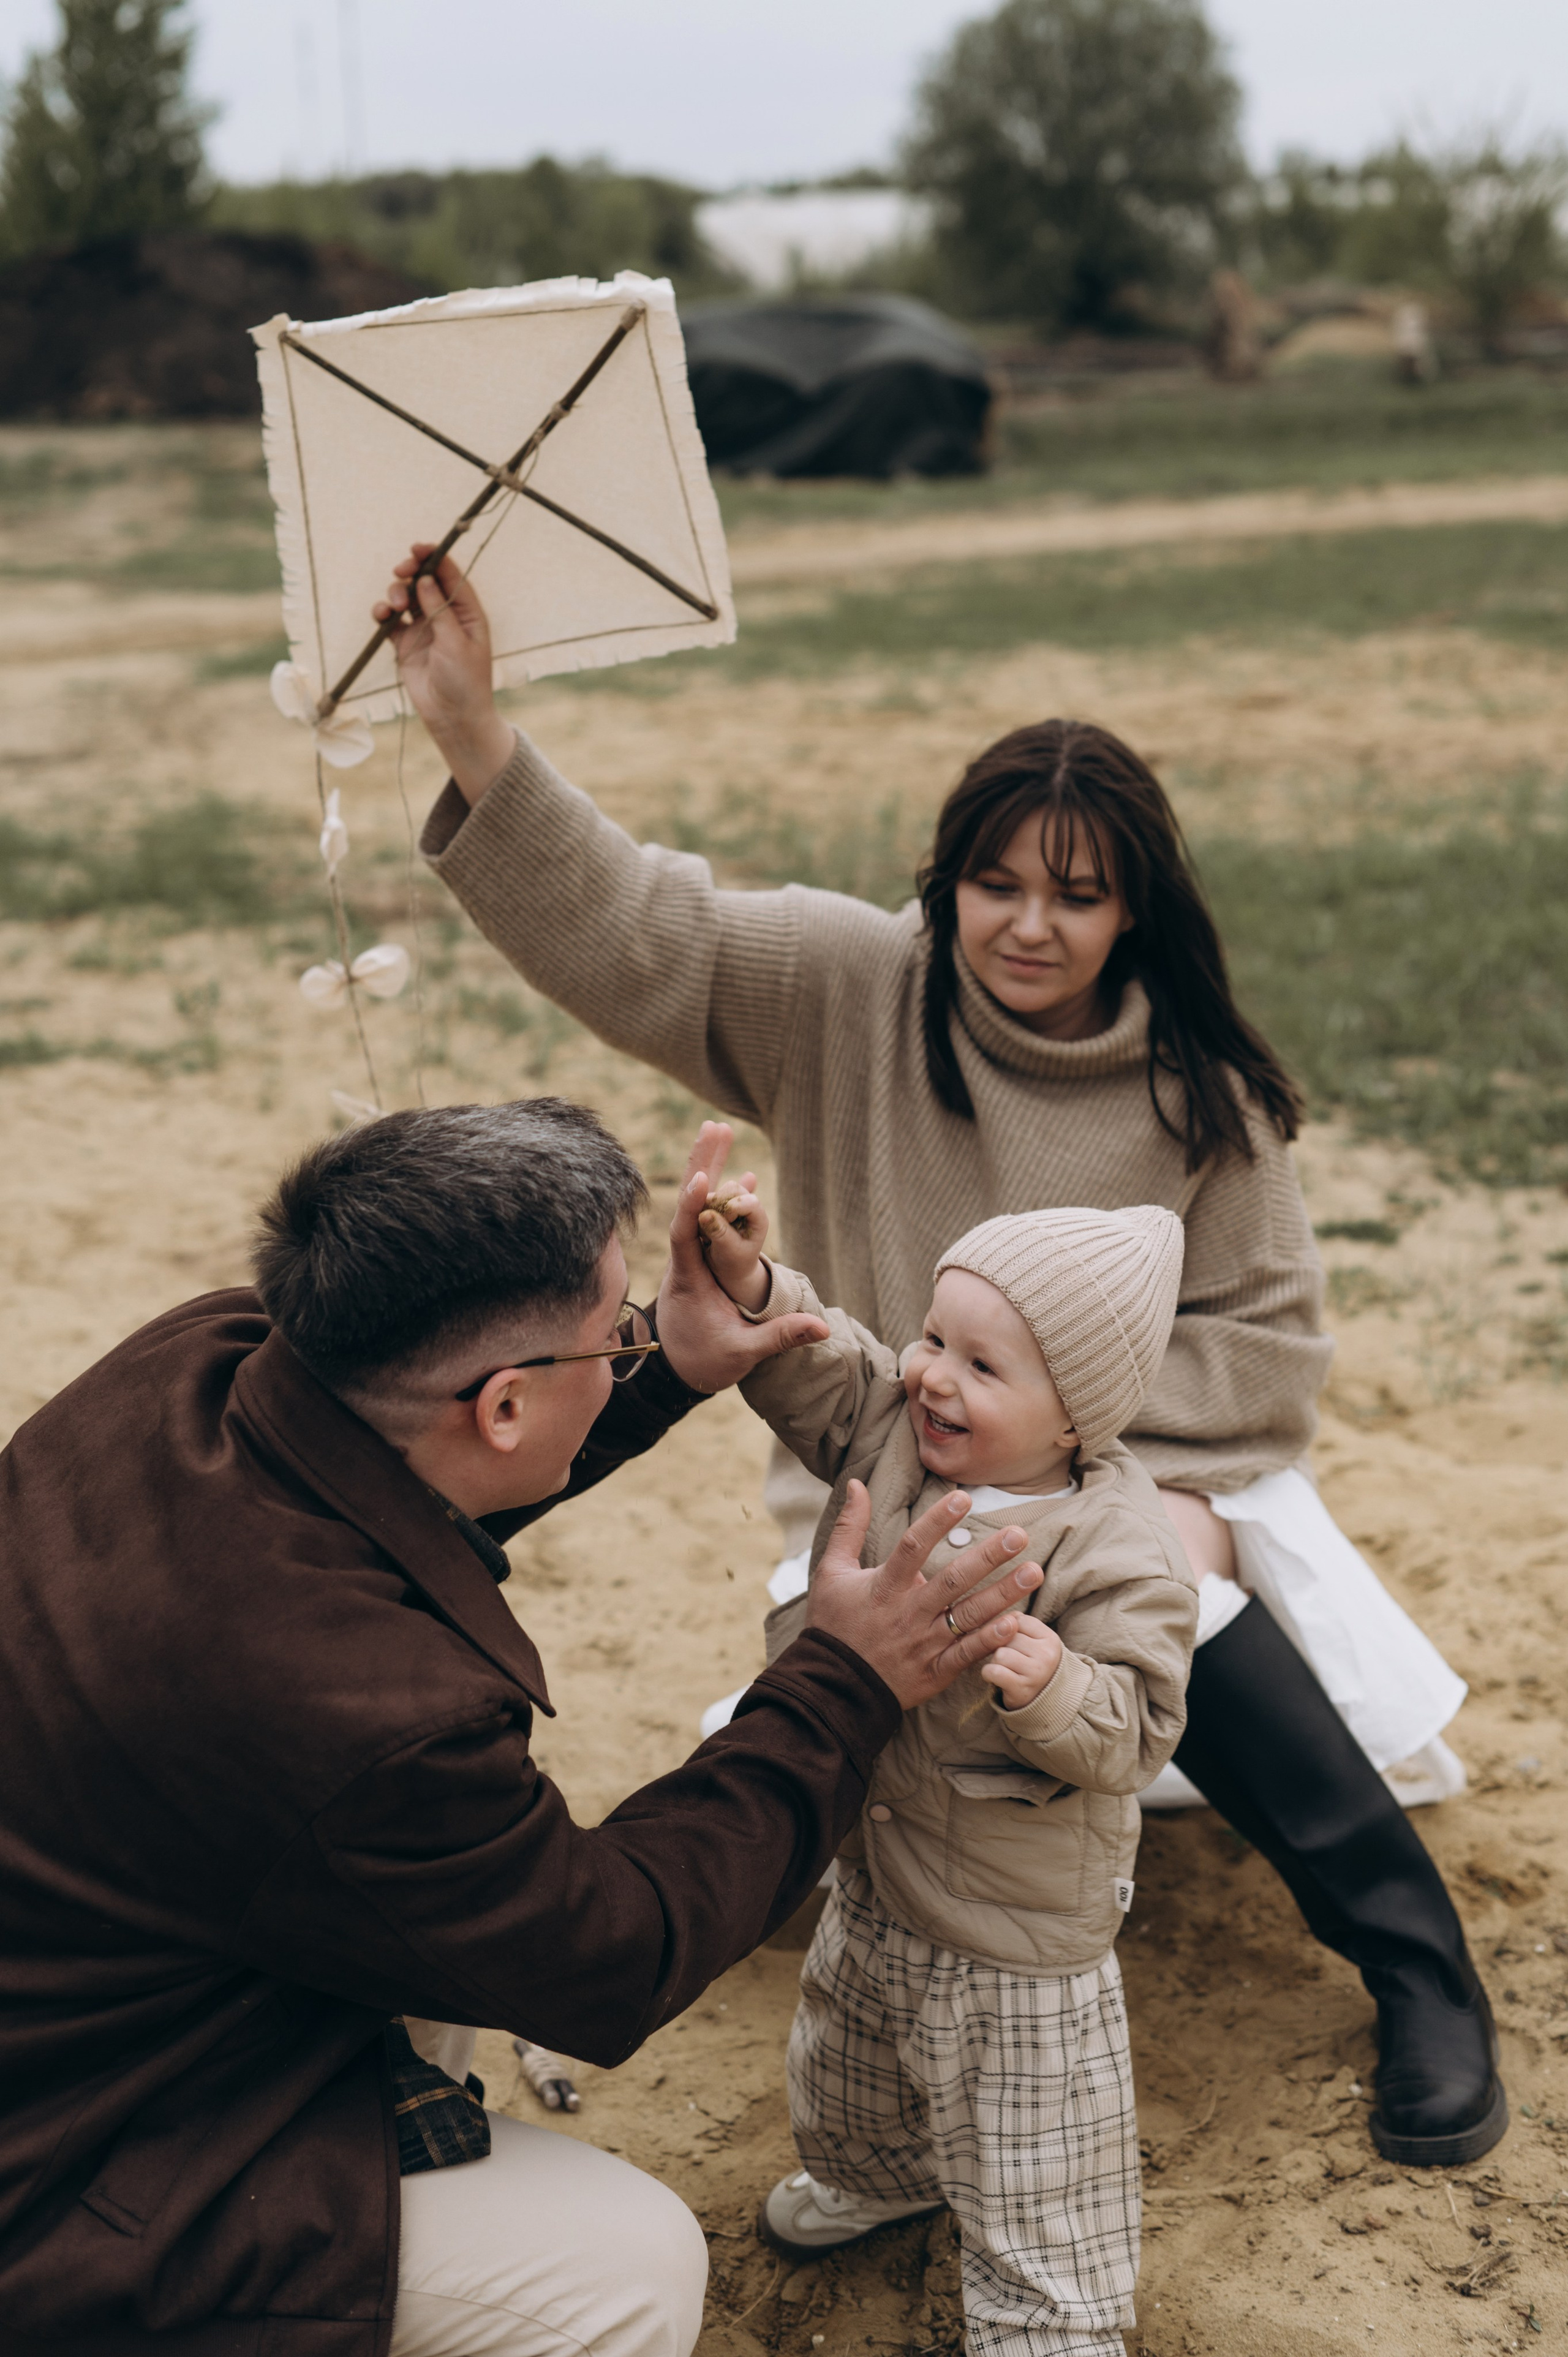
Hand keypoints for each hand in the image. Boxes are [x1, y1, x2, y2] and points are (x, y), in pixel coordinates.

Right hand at [372, 546, 515, 803]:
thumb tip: (425, 579)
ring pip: (405, 596)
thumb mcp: (456, 643)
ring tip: (396, 605)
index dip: (434, 558)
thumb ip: (440, 610)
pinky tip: (382, 615)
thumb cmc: (465, 682)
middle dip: (410, 571)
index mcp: (467, 612)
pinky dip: (383, 613)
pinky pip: (390, 619)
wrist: (453, 718)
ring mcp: (424, 627)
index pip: (450, 575)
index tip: (418, 548)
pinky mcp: (405, 642)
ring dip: (396, 592)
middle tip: (401, 571)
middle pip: (424, 580)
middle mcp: (445, 615)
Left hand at [656, 1123, 827, 1390]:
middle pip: (688, 1206)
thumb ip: (780, 1337)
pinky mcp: (699, 1256)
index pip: (684, 1237)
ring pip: (697, 1205)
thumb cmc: (705, 1363)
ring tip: (718, 1130)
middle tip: (713, 1128)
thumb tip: (822, 1328)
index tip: (699, 1179)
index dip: (691, 1208)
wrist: (675, 1371)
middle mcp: (684, 1260)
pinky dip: (723, 1195)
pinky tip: (744, 1176)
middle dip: (701, 1165)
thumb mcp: (744, 1354)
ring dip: (708, 1168)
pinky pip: (708, 1218)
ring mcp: (690, 1256)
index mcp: (689, 1280)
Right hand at [808, 1482, 1043, 1711]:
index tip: (963, 1497)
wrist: (833, 1687)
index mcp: (883, 1587)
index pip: (913, 1546)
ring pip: (969, 1616)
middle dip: (989, 1557)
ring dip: (1003, 1593)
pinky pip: (967, 1655)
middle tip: (1020, 1534)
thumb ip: (849, 1526)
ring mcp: (923, 1644)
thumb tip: (855, 1482)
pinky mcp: (934, 1672)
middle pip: (952, 1580)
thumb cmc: (833, 1624)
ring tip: (1033, 1571)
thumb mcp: (832, 1571)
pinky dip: (991, 1640)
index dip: (937, 1520)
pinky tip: (1016, 1621)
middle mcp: (907, 1614)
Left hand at [982, 1618, 1063, 1709]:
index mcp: (1051, 1639)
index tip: (1015, 1644)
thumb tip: (1001, 1620)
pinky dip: (988, 1674)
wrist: (1043, 1701)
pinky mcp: (1021, 1690)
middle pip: (1007, 1637)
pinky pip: (994, 1671)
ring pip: (999, 1654)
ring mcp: (1035, 1673)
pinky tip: (996, 1679)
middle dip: (1001, 1646)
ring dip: (995, 1662)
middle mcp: (1046, 1655)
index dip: (1009, 1631)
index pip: (1017, 1620)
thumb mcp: (1034, 1642)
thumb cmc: (1032, 1666)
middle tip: (1011, 1661)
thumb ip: (1017, 1625)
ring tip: (1006, 1670)